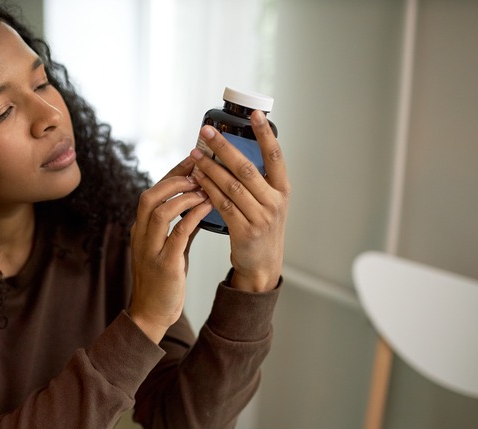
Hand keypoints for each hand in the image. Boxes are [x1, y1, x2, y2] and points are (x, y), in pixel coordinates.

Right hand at [128, 156, 212, 342]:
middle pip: (150, 196)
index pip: (152, 193)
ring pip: (160, 211)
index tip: (192, 161)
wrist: (152, 314)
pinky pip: (178, 233)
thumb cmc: (162, 282)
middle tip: (199, 171)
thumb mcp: (170, 249)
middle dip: (175, 180)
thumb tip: (199, 204)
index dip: (172, 175)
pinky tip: (207, 207)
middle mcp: (140, 236)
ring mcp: (150, 250)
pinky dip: (192, 216)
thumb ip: (181, 227)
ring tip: (204, 189)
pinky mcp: (164, 264)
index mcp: (140, 230)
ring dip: (184, 196)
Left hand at [190, 110, 289, 291]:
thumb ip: (257, 180)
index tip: (254, 114)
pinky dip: (208, 189)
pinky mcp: (245, 231)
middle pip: (246, 168)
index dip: (265, 134)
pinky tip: (197, 179)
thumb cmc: (261, 228)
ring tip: (195, 154)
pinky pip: (222, 204)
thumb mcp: (268, 202)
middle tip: (206, 131)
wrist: (262, 265)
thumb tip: (232, 150)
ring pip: (231, 185)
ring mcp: (261, 217)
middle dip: (224, 147)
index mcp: (282, 189)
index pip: (275, 155)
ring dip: (210, 167)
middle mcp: (274, 201)